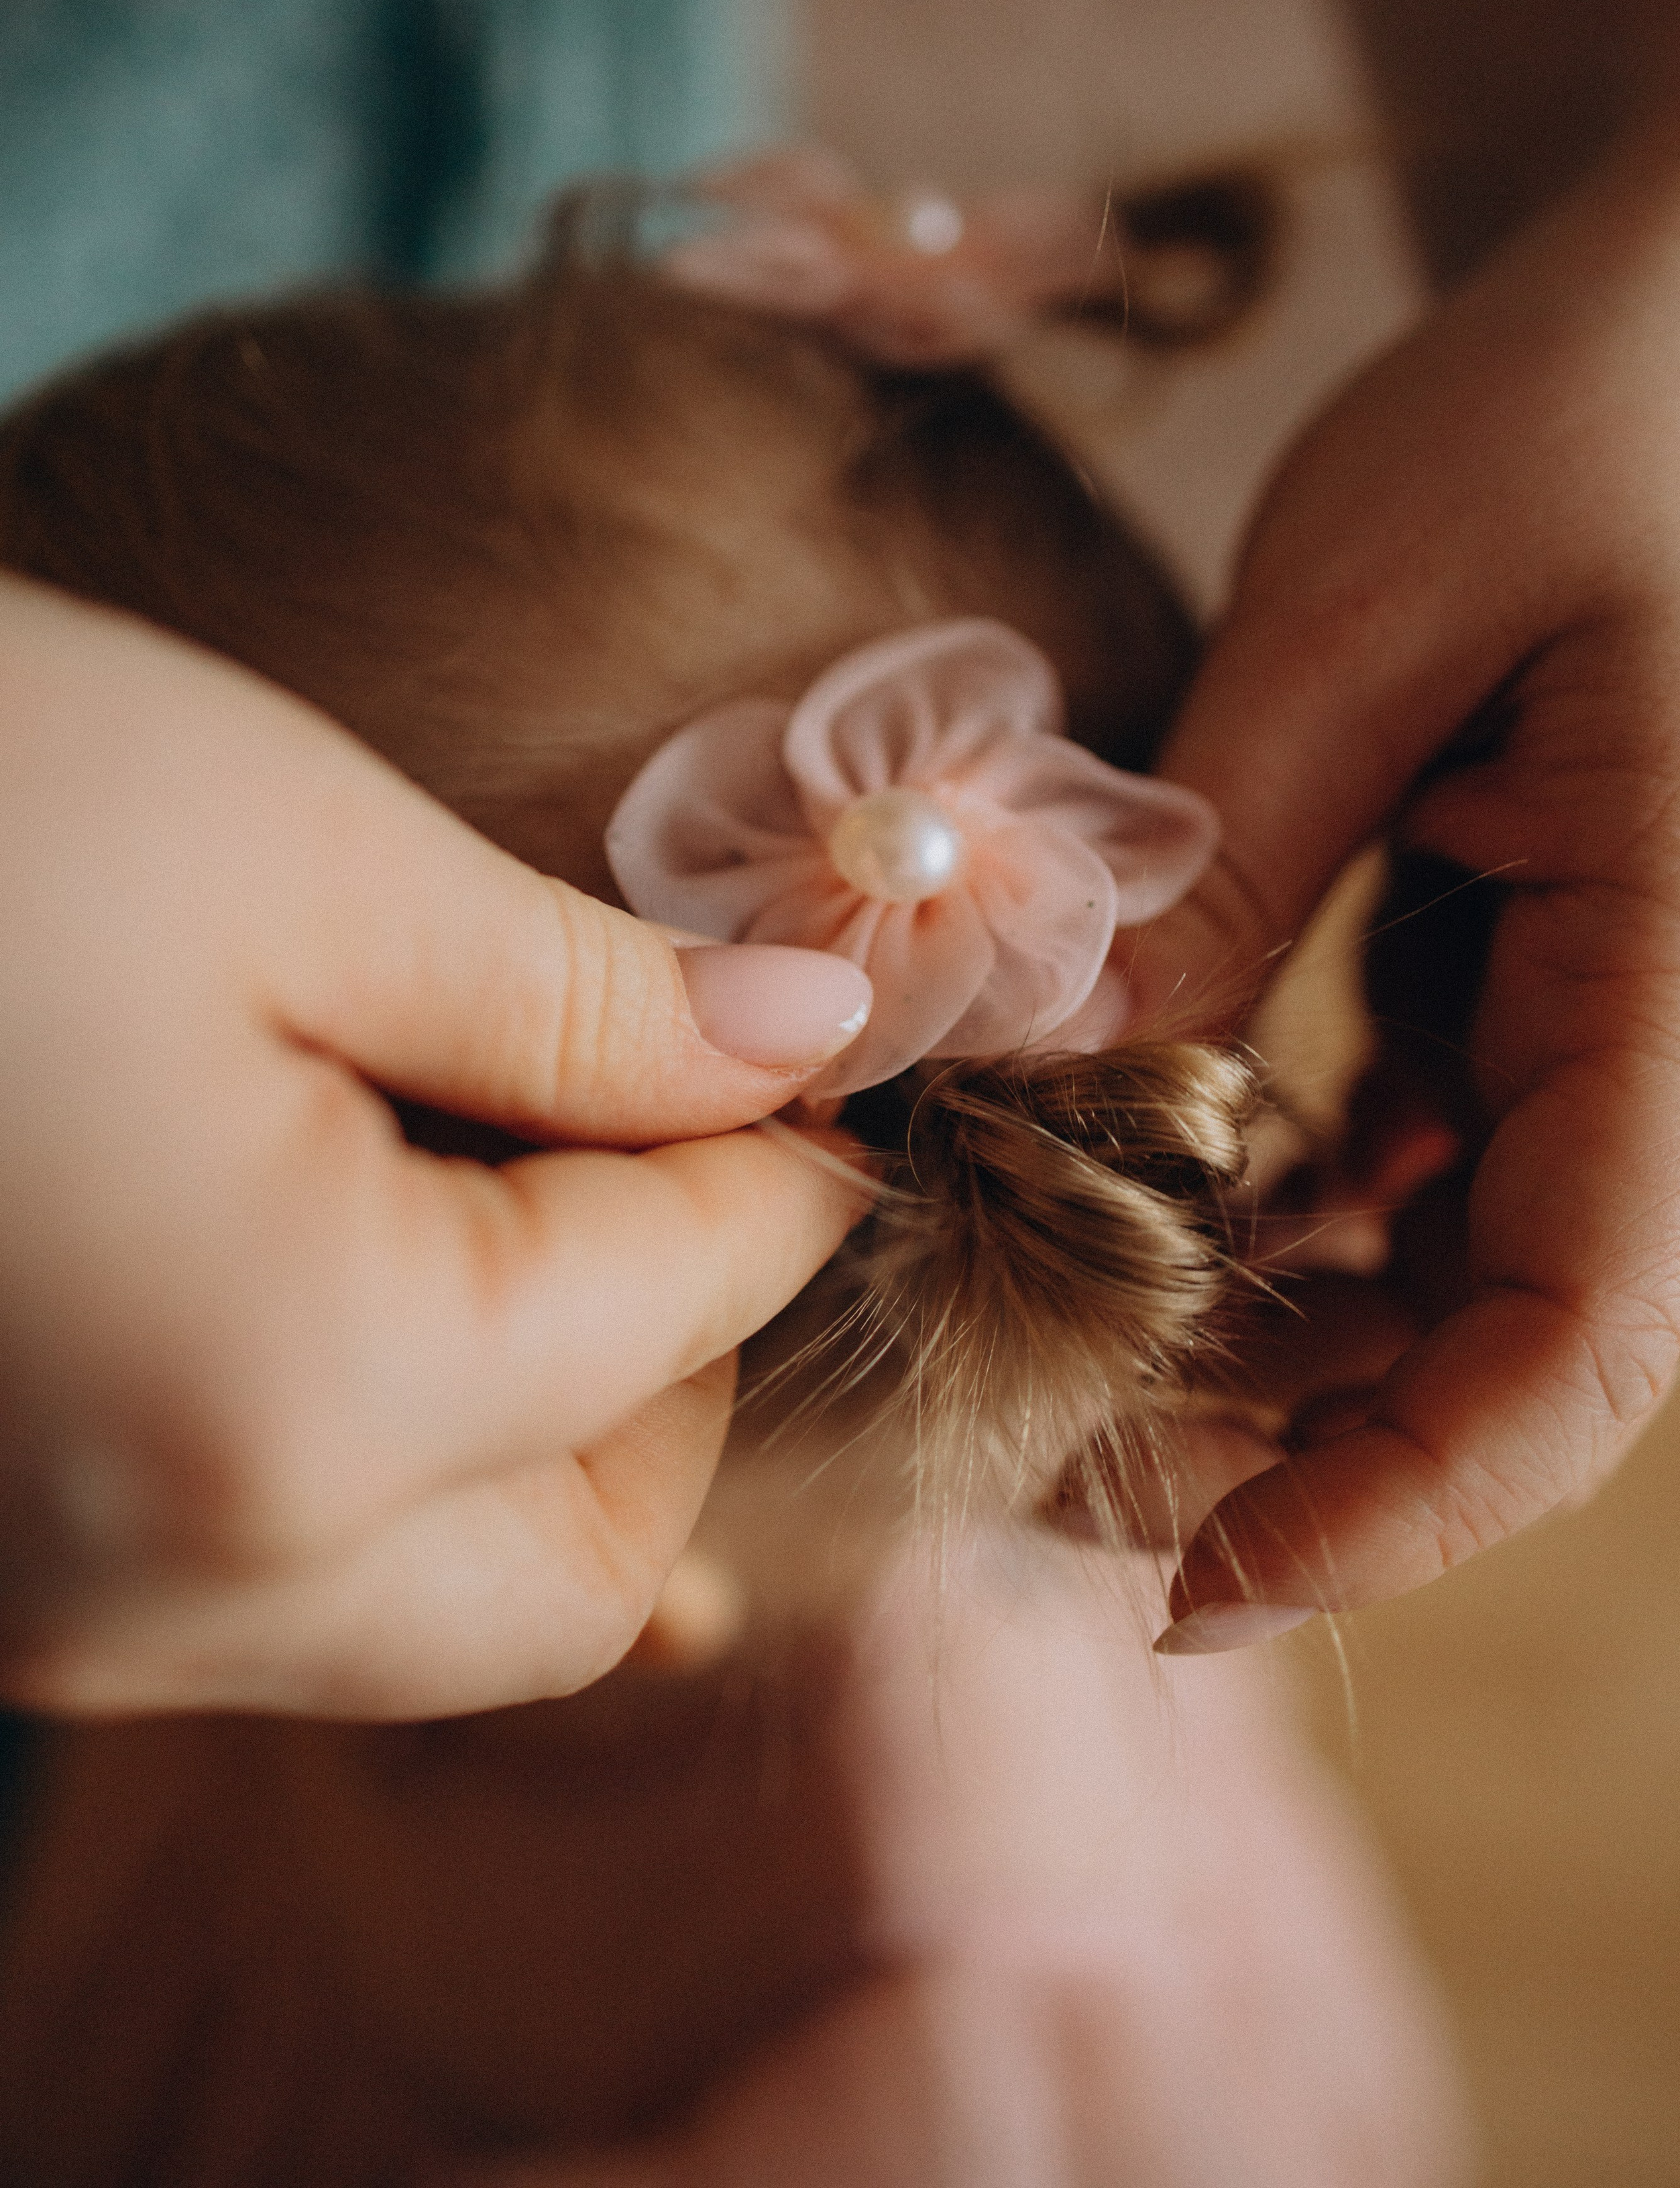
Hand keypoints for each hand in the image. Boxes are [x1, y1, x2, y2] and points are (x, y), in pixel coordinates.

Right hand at [0, 579, 870, 1718]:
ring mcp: (46, 1610)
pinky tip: (369, 1295)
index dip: (781, 1171)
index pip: (675, 1315)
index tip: (816, 1059)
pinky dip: (368, 1469)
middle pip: (579, 1566)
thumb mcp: (294, 852)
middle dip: (674, 1365)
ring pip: (423, 1615)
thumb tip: (809, 1041)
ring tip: (512, 1197)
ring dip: (530, 1432)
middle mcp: (167, 1584)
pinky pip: (258, 1593)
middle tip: (659, 1145)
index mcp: (293, 1402)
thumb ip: (590, 1000)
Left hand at [1129, 106, 1679, 1647]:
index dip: (1400, 1498)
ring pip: (1468, 1263)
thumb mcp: (1361, 617)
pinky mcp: (1566, 965)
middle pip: (1511, 1340)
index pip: (1582, 1336)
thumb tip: (1042, 1080)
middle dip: (1289, 1431)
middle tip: (1042, 1455)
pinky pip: (1443, 1146)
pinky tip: (1151, 1172)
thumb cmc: (1587, 397)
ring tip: (1060, 1327)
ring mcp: (1638, 1009)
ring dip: (1275, 1321)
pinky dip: (1297, 1192)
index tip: (1191, 1583)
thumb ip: (1218, 869)